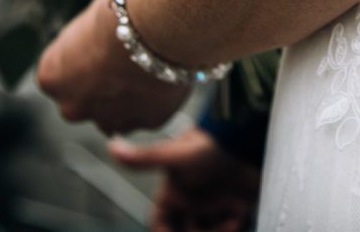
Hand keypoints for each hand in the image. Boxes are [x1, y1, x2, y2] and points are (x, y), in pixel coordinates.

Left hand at [37, 0, 192, 135]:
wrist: (159, 27)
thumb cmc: (121, 17)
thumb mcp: (87, 22)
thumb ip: (83, 46)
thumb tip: (94, 45)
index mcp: (52, 78)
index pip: (58, 75)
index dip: (81, 60)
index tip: (98, 48)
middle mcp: (74, 106)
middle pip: (84, 102)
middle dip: (101, 89)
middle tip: (122, 63)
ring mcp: (111, 118)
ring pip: (116, 115)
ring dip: (127, 99)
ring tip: (146, 70)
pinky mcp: (147, 122)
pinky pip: (148, 114)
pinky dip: (155, 100)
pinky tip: (164, 75)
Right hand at [110, 127, 261, 231]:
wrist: (248, 137)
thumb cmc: (210, 145)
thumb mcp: (175, 155)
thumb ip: (145, 157)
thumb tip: (112, 145)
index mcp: (174, 192)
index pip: (161, 222)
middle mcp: (193, 200)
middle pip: (186, 230)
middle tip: (199, 227)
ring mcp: (215, 203)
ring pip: (208, 230)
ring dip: (214, 231)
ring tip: (225, 222)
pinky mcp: (237, 205)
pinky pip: (231, 226)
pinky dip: (231, 227)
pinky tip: (235, 219)